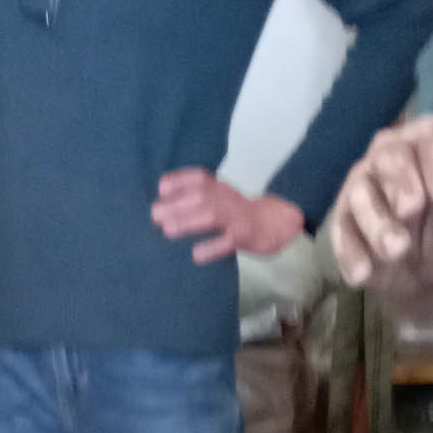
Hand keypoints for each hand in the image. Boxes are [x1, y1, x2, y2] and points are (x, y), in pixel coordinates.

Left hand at [151, 171, 304, 265]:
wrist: (277, 222)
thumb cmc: (236, 212)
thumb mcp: (217, 196)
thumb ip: (191, 197)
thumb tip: (157, 209)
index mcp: (218, 186)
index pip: (197, 177)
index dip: (179, 182)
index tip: (162, 190)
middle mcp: (226, 197)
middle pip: (200, 196)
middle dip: (176, 204)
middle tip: (155, 215)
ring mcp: (235, 217)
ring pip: (211, 215)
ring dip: (188, 221)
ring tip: (167, 229)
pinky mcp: (244, 237)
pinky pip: (227, 242)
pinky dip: (212, 248)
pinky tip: (196, 255)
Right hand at [330, 117, 432, 296]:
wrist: (431, 273)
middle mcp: (394, 155)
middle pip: (390, 155)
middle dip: (400, 181)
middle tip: (412, 209)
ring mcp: (364, 187)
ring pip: (360, 192)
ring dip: (377, 221)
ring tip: (397, 250)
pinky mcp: (343, 223)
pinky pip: (341, 232)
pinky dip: (351, 252)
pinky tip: (364, 275)